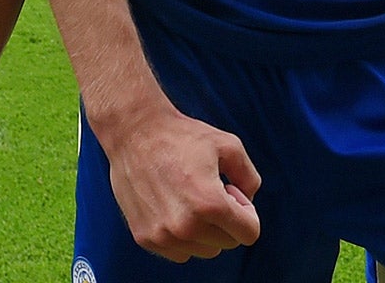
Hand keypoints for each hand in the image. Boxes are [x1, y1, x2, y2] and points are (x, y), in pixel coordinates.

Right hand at [99, 106, 261, 261]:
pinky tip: (174, 207)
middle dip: (227, 220)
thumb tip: (248, 200)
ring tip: (191, 198)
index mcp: (210, 204)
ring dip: (205, 230)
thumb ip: (250, 177)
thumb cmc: (182, 135)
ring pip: (204, 250)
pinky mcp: (145, 237)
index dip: (247, 212)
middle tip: (211, 190)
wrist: (134, 132)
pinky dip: (183, 237)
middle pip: (228, 243)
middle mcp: (186, 226)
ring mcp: (164, 235)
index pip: (249, 233)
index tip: (232, 192)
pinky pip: (180, 252)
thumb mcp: (229, 145)